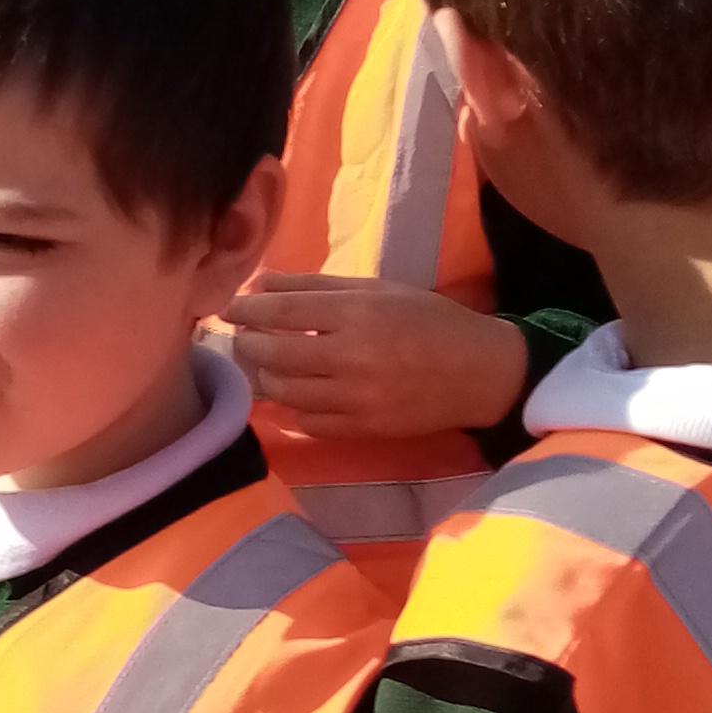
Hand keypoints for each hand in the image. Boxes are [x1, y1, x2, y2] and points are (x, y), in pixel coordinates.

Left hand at [221, 275, 529, 435]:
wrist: (479, 372)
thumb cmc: (427, 320)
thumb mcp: (376, 289)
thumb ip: (314, 287)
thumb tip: (258, 283)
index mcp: (357, 314)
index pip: (279, 312)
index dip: (246, 310)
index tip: (232, 308)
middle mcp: (351, 357)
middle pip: (272, 353)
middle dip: (249, 343)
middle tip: (245, 336)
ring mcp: (354, 398)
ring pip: (282, 391)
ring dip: (266, 376)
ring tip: (269, 363)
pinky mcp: (361, 428)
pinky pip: (305, 421)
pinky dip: (293, 406)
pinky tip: (298, 392)